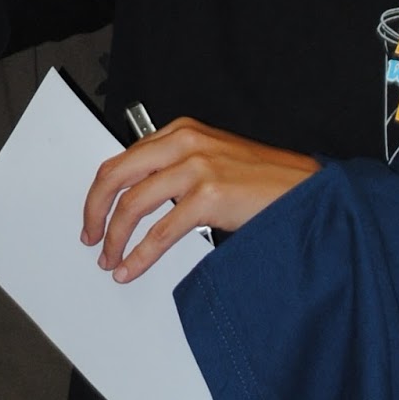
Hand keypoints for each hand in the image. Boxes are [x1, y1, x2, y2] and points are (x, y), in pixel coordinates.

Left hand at [83, 118, 319, 281]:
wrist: (308, 189)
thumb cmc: (265, 180)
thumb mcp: (213, 160)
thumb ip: (176, 170)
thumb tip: (137, 201)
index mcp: (181, 131)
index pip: (122, 159)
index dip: (101, 192)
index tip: (94, 215)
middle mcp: (184, 142)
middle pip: (116, 176)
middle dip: (95, 211)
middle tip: (91, 237)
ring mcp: (196, 167)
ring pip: (132, 205)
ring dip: (115, 238)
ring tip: (110, 260)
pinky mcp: (209, 195)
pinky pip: (160, 232)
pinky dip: (139, 255)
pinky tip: (131, 268)